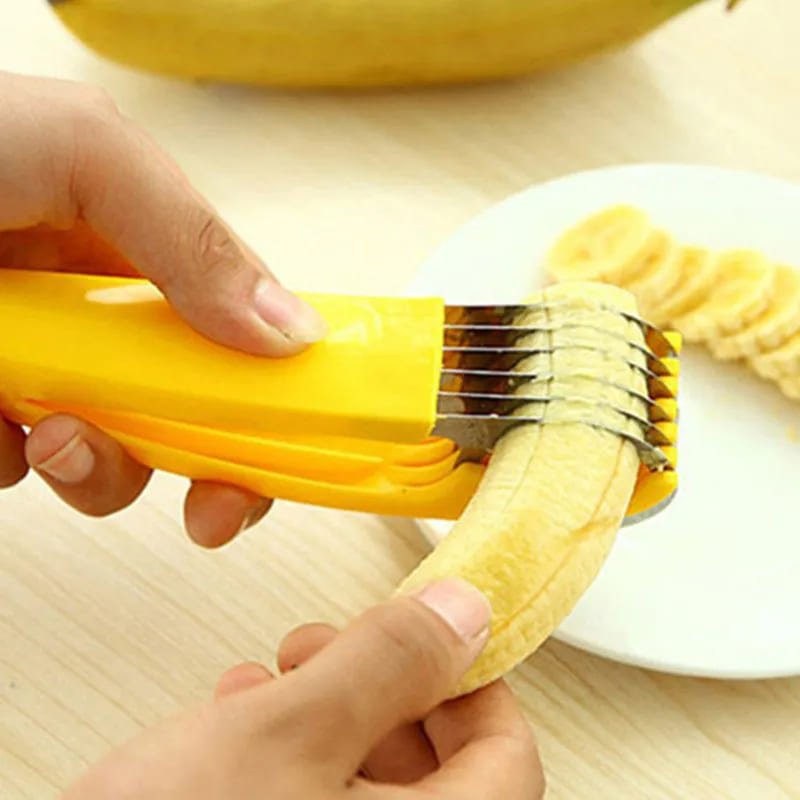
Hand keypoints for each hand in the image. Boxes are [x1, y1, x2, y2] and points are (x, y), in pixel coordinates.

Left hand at [0, 71, 325, 545]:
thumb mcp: (84, 155)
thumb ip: (193, 238)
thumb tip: (289, 335)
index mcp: (145, 252)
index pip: (237, 336)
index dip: (267, 401)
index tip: (275, 458)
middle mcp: (98, 314)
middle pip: (183, 410)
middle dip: (199, 462)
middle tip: (208, 509)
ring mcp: (38, 363)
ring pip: (103, 452)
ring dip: (95, 468)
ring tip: (46, 433)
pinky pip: (15, 462)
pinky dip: (8, 460)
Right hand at [63, 579, 543, 798]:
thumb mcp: (284, 732)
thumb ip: (388, 665)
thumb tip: (467, 614)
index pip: (506, 754)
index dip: (467, 678)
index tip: (425, 632)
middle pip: (437, 770)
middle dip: (383, 689)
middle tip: (334, 647)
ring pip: (367, 786)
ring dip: (330, 716)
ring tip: (274, 676)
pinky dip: (289, 759)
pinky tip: (238, 722)